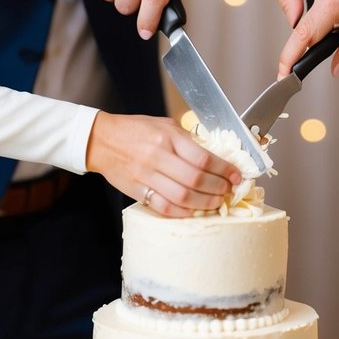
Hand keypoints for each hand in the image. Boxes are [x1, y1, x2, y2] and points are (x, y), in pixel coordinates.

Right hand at [85, 112, 241, 216]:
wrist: (102, 140)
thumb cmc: (135, 130)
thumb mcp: (165, 125)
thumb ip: (187, 141)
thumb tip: (214, 157)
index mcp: (168, 137)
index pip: (203, 158)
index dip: (224, 170)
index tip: (236, 175)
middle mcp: (158, 156)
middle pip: (196, 179)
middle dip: (218, 188)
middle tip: (229, 190)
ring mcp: (146, 176)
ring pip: (182, 197)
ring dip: (205, 203)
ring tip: (216, 202)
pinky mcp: (137, 191)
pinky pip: (163, 207)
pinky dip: (182, 212)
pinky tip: (193, 211)